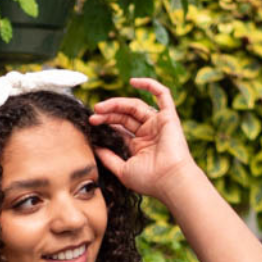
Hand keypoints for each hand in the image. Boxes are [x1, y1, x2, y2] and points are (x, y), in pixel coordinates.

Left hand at [88, 77, 198, 201]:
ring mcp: (158, 124)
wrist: (170, 180)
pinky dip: (149, 85)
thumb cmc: (149, 180)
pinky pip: (162, 95)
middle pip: (124, 116)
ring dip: (117, 103)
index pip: (119, 129)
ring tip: (101, 107)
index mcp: (138, 146)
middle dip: (108, 113)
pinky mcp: (168, 117)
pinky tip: (133, 82)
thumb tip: (95, 147)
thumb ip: (108, 158)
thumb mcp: (122, 170)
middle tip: (94, 114)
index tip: (92, 123)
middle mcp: (148, 133)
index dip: (106, 123)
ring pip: (135, 106)